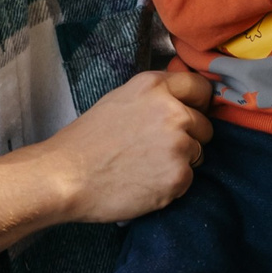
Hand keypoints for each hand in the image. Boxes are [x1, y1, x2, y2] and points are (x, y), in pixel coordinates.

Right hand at [30, 69, 213, 224]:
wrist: (66, 177)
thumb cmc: (86, 142)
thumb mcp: (119, 101)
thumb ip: (154, 98)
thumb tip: (180, 103)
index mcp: (154, 87)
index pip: (201, 88)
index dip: (198, 104)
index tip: (192, 114)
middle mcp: (172, 111)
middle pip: (204, 125)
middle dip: (189, 138)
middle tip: (156, 150)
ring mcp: (178, 144)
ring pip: (197, 154)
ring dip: (180, 162)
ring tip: (145, 167)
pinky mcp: (179, 175)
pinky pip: (188, 180)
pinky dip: (171, 185)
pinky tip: (144, 183)